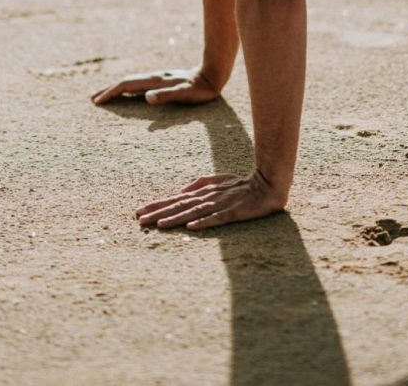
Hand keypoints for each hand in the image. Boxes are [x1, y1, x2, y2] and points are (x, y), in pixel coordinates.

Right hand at [91, 67, 219, 105]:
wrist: (212, 75)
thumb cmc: (199, 89)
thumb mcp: (184, 94)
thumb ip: (166, 95)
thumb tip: (146, 97)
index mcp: (155, 81)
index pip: (127, 85)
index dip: (111, 93)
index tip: (97, 102)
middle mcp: (153, 78)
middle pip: (126, 82)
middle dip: (109, 90)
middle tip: (92, 99)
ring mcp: (158, 79)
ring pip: (132, 82)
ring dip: (117, 89)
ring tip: (105, 96)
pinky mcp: (163, 81)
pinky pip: (140, 85)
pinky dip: (129, 89)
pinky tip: (129, 94)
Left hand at [136, 170, 285, 229]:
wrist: (268, 183)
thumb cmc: (242, 184)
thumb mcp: (220, 180)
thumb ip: (201, 183)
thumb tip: (181, 191)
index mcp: (204, 192)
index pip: (176, 200)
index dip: (158, 205)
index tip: (139, 212)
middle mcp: (209, 198)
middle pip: (180, 206)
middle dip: (159, 212)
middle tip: (139, 220)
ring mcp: (221, 204)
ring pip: (194, 212)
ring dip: (175, 218)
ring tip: (158, 225)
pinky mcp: (234, 212)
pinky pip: (217, 218)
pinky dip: (204, 222)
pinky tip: (191, 227)